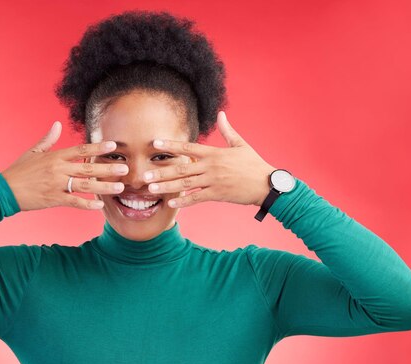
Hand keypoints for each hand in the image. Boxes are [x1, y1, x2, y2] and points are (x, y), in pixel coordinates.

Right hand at [1, 121, 127, 210]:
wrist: (4, 190)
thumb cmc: (19, 171)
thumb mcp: (33, 152)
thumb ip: (48, 139)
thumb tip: (58, 125)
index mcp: (55, 156)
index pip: (80, 150)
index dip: (97, 148)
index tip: (113, 146)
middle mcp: (58, 169)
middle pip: (87, 168)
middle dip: (107, 168)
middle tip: (125, 168)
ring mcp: (56, 185)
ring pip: (85, 185)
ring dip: (103, 186)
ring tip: (119, 187)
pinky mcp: (53, 199)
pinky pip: (74, 202)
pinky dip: (87, 204)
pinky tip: (100, 205)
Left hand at [142, 111, 276, 207]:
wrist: (266, 184)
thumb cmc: (253, 164)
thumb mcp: (241, 144)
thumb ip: (227, 130)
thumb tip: (222, 114)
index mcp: (214, 153)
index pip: (188, 147)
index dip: (170, 145)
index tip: (155, 143)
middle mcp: (211, 166)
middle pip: (181, 167)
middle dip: (161, 172)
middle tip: (144, 175)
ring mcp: (213, 181)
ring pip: (185, 183)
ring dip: (167, 187)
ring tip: (151, 189)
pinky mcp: (217, 194)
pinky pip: (197, 197)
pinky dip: (184, 201)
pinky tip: (171, 203)